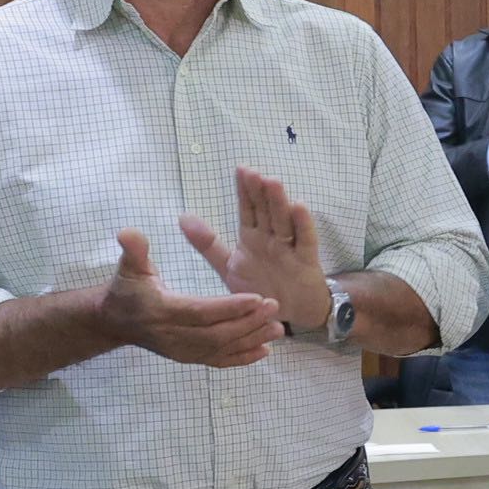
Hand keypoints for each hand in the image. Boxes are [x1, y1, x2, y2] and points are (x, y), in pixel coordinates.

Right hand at [97, 224, 286, 368]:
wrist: (114, 322)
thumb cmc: (125, 289)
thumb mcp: (128, 267)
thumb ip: (133, 250)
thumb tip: (128, 233)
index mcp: (162, 311)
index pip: (201, 312)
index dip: (230, 307)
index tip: (257, 297)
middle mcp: (173, 336)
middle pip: (217, 334)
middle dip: (249, 322)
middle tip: (275, 307)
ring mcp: (182, 351)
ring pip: (222, 349)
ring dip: (252, 339)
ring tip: (279, 328)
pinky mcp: (188, 358)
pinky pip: (218, 361)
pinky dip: (243, 358)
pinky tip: (265, 351)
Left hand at [223, 168, 332, 331]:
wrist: (285, 318)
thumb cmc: (258, 288)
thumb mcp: (228, 267)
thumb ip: (208, 244)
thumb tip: (182, 217)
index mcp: (252, 237)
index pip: (248, 209)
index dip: (244, 190)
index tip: (241, 169)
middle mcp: (271, 238)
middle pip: (265, 211)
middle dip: (259, 192)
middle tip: (252, 172)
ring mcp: (289, 248)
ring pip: (283, 221)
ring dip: (278, 202)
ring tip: (272, 182)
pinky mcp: (306, 262)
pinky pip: (304, 241)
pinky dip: (303, 224)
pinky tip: (298, 206)